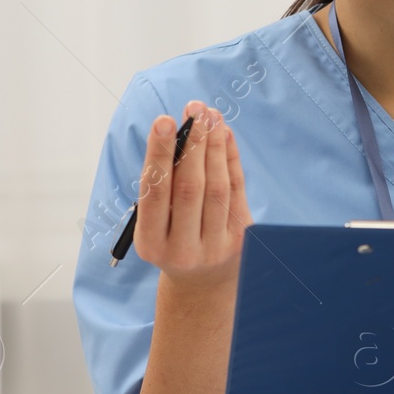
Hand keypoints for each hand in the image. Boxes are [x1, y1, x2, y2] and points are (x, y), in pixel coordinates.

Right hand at [133, 100, 253, 288]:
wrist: (202, 283)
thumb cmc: (172, 240)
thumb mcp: (157, 223)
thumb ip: (165, 185)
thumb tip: (182, 131)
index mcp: (152, 245)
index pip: (155, 193)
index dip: (160, 155)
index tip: (164, 120)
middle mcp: (183, 250)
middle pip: (191, 188)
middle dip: (193, 143)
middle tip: (195, 109)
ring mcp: (216, 247)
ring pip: (217, 187)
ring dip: (214, 146)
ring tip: (210, 116)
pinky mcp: (241, 240)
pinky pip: (237, 191)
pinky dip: (231, 159)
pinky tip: (224, 135)